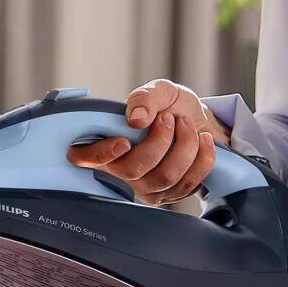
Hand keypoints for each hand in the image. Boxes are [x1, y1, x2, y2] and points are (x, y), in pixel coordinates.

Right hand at [66, 79, 229, 204]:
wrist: (202, 123)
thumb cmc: (172, 109)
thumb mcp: (159, 92)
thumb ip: (145, 98)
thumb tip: (135, 118)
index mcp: (106, 143)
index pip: (85, 157)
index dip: (99, 154)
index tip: (123, 141)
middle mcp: (120, 171)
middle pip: (132, 170)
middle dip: (159, 141)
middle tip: (169, 118)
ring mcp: (145, 187)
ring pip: (164, 177)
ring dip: (185, 145)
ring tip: (188, 125)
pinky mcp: (170, 195)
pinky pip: (187, 183)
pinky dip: (202, 156)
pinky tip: (203, 141)